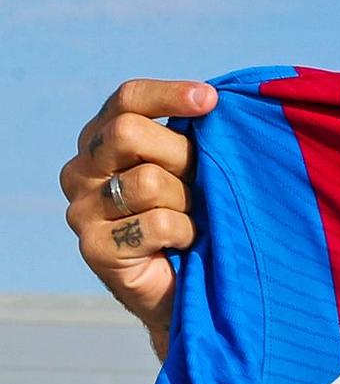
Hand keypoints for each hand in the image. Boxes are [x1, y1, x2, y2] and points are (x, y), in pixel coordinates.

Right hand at [59, 80, 216, 358]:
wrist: (189, 289)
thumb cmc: (195, 217)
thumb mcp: (192, 167)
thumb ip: (192, 135)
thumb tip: (214, 99)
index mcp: (101, 139)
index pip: (126, 100)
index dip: (168, 95)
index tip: (211, 100)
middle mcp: (81, 170)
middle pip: (128, 133)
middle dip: (180, 154)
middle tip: (201, 181)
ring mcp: (81, 211)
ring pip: (148, 181)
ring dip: (187, 200)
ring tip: (192, 218)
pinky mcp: (95, 248)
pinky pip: (156, 223)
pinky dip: (185, 232)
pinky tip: (185, 242)